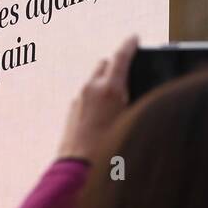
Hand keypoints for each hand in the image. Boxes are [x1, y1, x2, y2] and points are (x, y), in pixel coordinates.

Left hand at [56, 35, 137, 160]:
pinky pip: (87, 95)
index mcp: (110, 88)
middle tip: (129, 72)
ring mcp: (79, 99)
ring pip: (95, 80)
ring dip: (106, 83)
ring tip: (119, 100)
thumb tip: (134, 93)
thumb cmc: (110, 151)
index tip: (135, 38)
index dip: (129, 44)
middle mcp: (91, 89)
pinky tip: (106, 116)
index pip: (121, 56)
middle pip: (105, 64)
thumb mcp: (132, 122)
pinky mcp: (72, 110)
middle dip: (116, 65)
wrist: (79, 170)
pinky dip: (97, 98)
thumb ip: (133, 101)